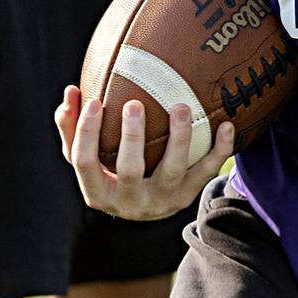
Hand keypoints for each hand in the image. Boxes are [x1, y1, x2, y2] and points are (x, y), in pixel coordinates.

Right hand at [56, 84, 233, 220]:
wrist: (146, 205)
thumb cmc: (109, 171)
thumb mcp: (88, 157)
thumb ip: (73, 127)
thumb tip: (71, 92)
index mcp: (97, 192)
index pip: (84, 163)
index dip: (85, 133)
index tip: (93, 101)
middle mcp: (128, 203)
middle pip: (129, 170)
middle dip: (132, 137)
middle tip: (134, 104)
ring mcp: (160, 202)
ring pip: (171, 170)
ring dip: (179, 137)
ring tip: (180, 106)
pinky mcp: (186, 197)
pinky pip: (206, 172)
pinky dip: (219, 150)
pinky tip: (226, 124)